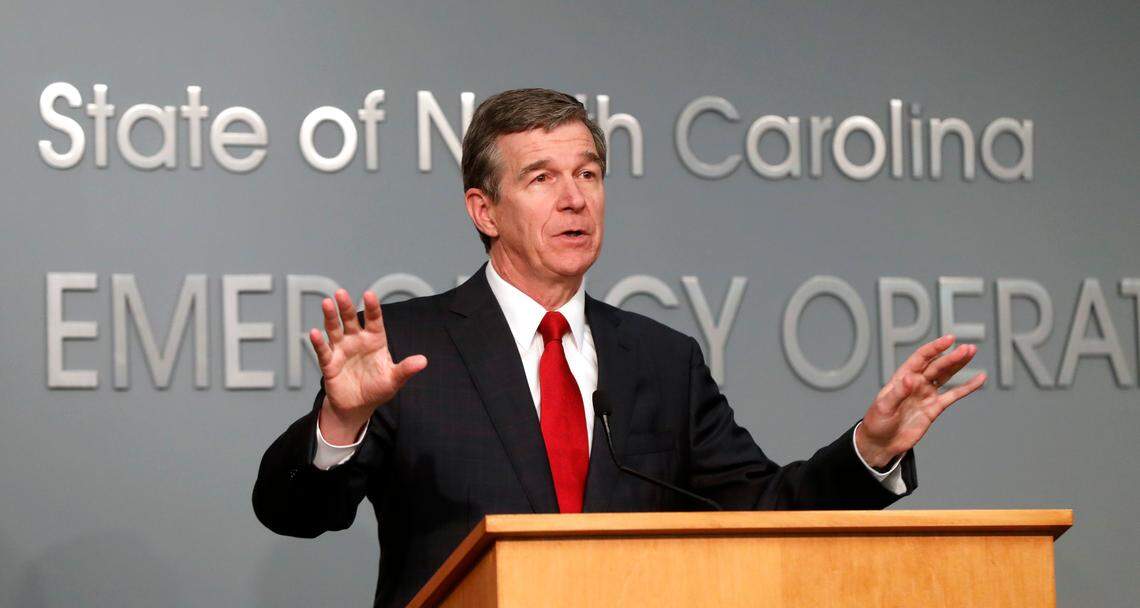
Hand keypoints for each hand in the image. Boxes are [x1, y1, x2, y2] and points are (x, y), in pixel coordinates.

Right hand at [310, 289, 426, 443]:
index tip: (369, 294)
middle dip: (346, 306)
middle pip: (351, 319)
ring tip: (326, 303)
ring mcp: (342, 350)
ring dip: (330, 317)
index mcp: (375, 340)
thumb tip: (423, 361)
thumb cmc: (377, 389)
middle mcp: (357, 340)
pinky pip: (323, 351)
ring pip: (334, 330)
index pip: (374, 320)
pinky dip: (318, 342)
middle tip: (341, 293)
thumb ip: (405, 369)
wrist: (358, 407)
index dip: (372, 308)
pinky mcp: (329, 363)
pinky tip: (314, 333)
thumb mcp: (393, 380)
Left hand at [855, 334, 985, 467]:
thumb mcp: (884, 407)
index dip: (935, 348)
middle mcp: (916, 383)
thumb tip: (911, 378)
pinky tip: (979, 379)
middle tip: (968, 348)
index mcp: (902, 378)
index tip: (949, 340)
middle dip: (952, 357)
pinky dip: (967, 388)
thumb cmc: (877, 422)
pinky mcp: (934, 408)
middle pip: (937, 366)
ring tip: (972, 352)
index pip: (920, 358)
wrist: (882, 443)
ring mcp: (926, 395)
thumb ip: (898, 393)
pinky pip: (953, 396)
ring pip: (946, 376)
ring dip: (958, 365)